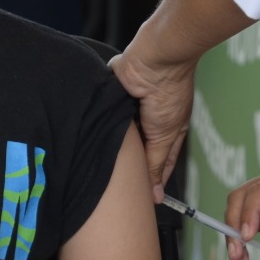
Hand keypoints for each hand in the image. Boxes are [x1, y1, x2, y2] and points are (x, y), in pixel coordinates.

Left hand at [109, 49, 197, 199]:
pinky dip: (99, 123)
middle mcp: (146, 119)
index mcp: (165, 129)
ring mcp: (128, 108)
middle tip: (116, 187)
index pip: (158, 161)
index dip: (151, 179)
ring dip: (111, 142)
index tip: (143, 200)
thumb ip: (156, 164)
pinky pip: (102, 115)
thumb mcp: (165, 136)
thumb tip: (155, 194)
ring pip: (116, 134)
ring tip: (97, 165)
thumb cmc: (169, 93)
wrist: (155, 60)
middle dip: (128, 163)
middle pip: (135, 149)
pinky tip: (90, 137)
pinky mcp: (111, 96)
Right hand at [225, 166, 259, 259]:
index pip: (257, 193)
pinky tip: (245, 257)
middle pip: (240, 198)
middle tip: (237, 255)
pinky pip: (247, 221)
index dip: (247, 215)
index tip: (246, 239)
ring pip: (239, 209)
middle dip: (233, 226)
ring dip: (234, 234)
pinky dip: (242, 238)